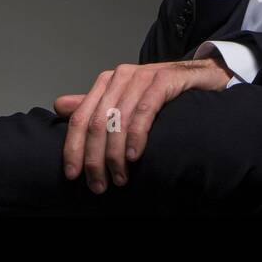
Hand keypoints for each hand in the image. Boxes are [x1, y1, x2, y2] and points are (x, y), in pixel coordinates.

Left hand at [53, 57, 232, 193]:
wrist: (201, 76)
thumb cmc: (161, 93)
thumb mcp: (125, 100)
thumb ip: (94, 105)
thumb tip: (59, 106)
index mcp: (106, 82)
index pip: (80, 118)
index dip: (73, 148)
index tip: (73, 175)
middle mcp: (121, 77)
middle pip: (96, 122)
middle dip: (95, 158)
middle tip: (99, 185)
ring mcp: (142, 76)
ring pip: (118, 119)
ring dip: (115, 154)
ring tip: (120, 178)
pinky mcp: (164, 79)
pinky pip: (145, 109)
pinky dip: (136, 135)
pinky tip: (135, 156)